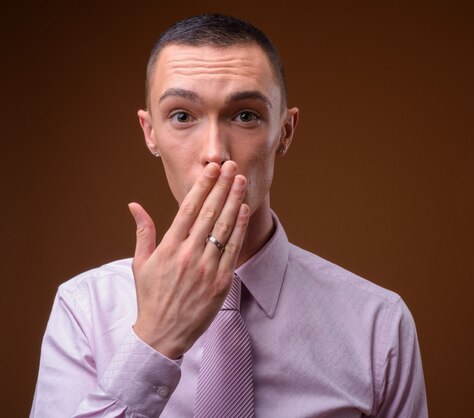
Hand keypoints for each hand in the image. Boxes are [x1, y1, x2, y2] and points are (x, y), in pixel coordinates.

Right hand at [128, 161, 249, 358]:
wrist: (163, 334)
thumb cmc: (150, 297)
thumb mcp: (140, 263)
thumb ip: (143, 232)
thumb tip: (134, 204)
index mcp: (168, 248)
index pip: (188, 209)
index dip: (202, 186)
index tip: (212, 169)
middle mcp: (188, 254)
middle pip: (209, 213)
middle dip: (221, 186)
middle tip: (231, 166)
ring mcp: (206, 268)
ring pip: (223, 227)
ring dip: (233, 201)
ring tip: (241, 181)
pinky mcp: (221, 282)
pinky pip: (232, 249)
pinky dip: (238, 228)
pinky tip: (243, 210)